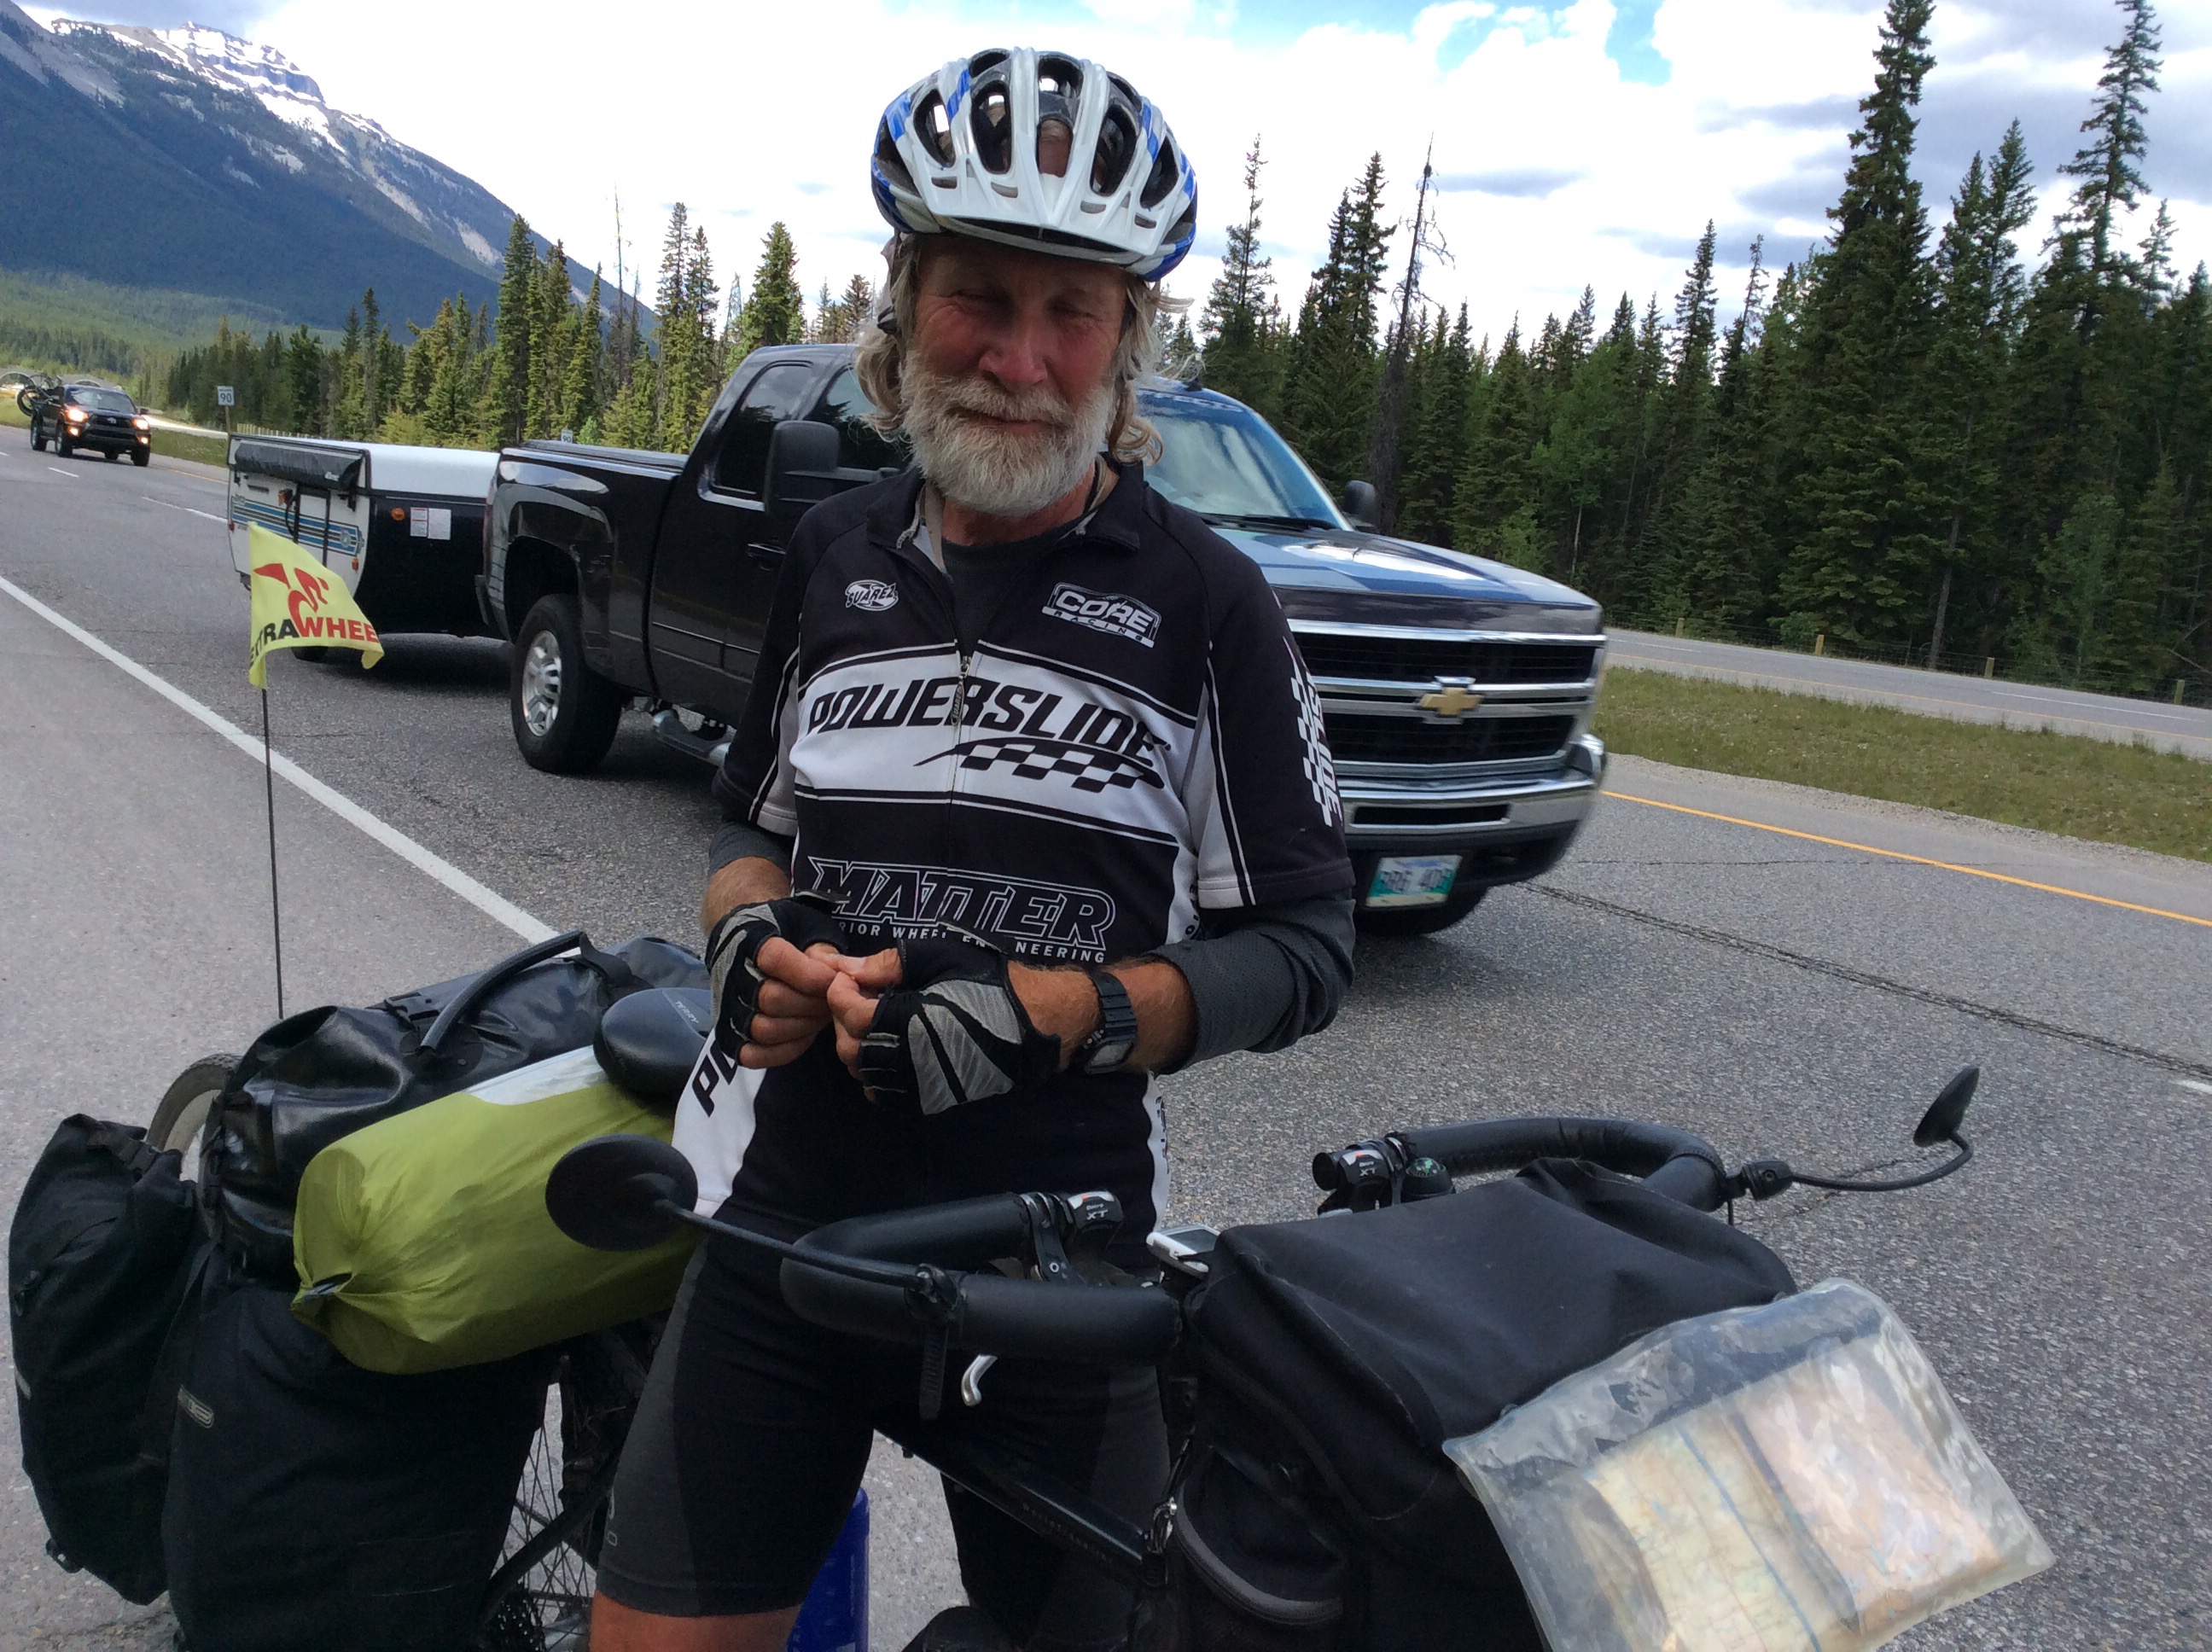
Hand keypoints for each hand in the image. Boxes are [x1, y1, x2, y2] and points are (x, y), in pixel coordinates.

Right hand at [706, 897, 850, 1068]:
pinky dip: (783, 1051)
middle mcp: (731, 975)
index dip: (811, 974)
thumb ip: (822, 947)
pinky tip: (802, 1035)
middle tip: (831, 1000)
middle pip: (774, 999)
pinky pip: (754, 1055)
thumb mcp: (806, 926)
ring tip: (819, 1016)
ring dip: (803, 1027)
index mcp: (748, 939)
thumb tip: (835, 973)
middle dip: (812, 1003)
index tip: (834, 980)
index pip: (775, 959)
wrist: (742, 942)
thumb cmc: (782, 933)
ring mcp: (727, 1008)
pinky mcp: (728, 1035)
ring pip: (765, 1029)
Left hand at [826, 936, 1064, 1113]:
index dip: (839, 993)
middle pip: (849, 1049)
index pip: (849, 1014)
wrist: (1034, 1023)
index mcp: (907, 1021)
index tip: (845, 977)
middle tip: (856, 997)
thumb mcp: (938, 958)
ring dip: (857, 1047)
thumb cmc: (988, 983)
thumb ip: (887, 965)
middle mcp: (907, 1060)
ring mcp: (918, 1084)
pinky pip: (884, 1095)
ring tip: (870, 1022)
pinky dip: (874, 1075)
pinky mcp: (929, 1099)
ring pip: (863, 1075)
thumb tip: (845, 966)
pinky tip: (886, 1052)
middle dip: (843, 1021)